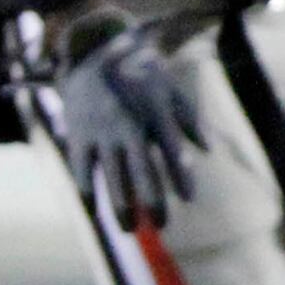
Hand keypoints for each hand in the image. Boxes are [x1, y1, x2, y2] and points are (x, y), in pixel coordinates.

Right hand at [46, 0, 203, 229]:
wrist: (90, 55)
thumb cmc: (138, 75)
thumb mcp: (168, 89)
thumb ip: (189, 118)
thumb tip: (206, 150)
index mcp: (151, 115)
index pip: (169, 152)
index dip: (180, 176)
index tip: (189, 200)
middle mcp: (126, 126)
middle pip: (141, 170)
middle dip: (152, 200)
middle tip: (164, 227)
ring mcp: (100, 132)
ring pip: (111, 174)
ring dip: (120, 203)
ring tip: (131, 228)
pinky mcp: (78, 135)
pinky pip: (82, 167)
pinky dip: (87, 188)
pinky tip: (93, 210)